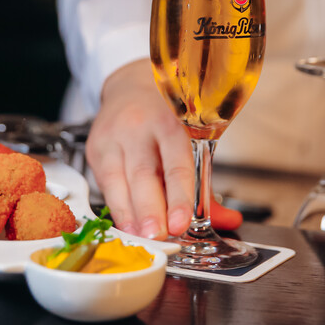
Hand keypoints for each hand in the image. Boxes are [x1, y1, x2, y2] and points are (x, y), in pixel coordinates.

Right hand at [86, 60, 194, 238]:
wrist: (131, 87)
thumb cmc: (166, 117)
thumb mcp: (192, 138)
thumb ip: (205, 182)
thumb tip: (229, 220)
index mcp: (172, 121)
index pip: (177, 163)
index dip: (180, 196)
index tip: (182, 222)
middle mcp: (139, 127)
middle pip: (144, 174)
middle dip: (151, 210)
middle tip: (159, 235)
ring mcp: (113, 137)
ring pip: (119, 181)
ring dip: (131, 215)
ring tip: (142, 237)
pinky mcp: (95, 148)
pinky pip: (104, 183)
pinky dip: (117, 208)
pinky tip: (127, 224)